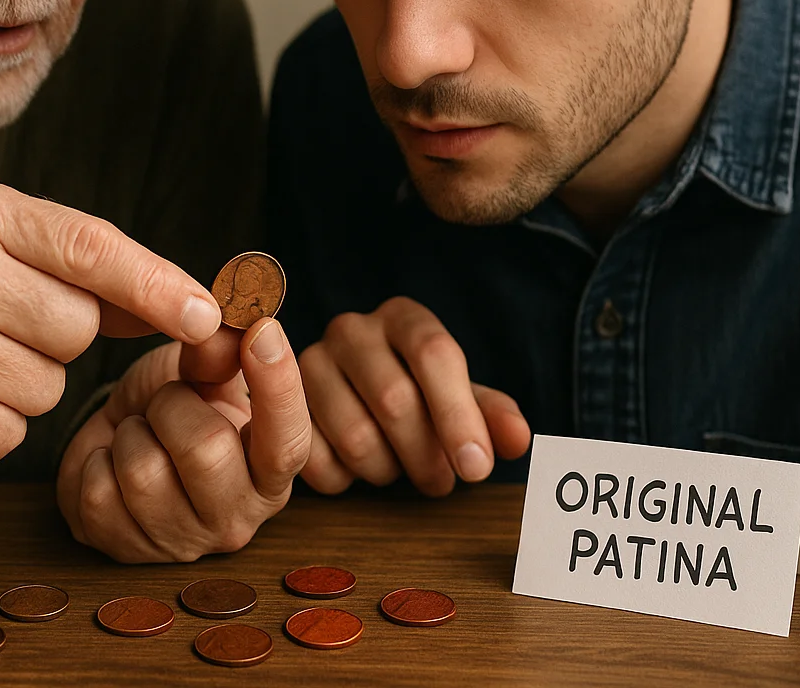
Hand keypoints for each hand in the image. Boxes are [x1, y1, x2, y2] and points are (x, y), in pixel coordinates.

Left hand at [57, 318, 311, 562]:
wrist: (118, 443)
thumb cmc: (172, 408)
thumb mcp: (201, 372)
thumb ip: (218, 353)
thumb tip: (227, 333)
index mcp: (271, 473)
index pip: (288, 441)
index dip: (278, 386)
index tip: (263, 331)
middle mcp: (237, 518)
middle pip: (206, 451)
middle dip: (171, 407)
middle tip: (165, 402)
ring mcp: (182, 543)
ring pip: (143, 472)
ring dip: (130, 434)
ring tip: (138, 434)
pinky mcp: (126, 552)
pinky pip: (98, 494)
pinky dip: (95, 463)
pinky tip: (111, 463)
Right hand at [299, 297, 530, 495]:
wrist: (351, 394)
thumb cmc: (417, 396)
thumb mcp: (459, 400)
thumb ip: (491, 416)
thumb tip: (519, 440)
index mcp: (402, 317)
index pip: (434, 353)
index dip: (458, 415)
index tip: (476, 468)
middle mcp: (350, 329)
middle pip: (395, 399)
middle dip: (426, 454)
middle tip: (441, 483)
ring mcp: (307, 363)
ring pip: (355, 436)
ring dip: (386, 470)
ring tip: (397, 468)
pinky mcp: (279, 404)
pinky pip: (316, 459)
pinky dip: (346, 480)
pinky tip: (357, 470)